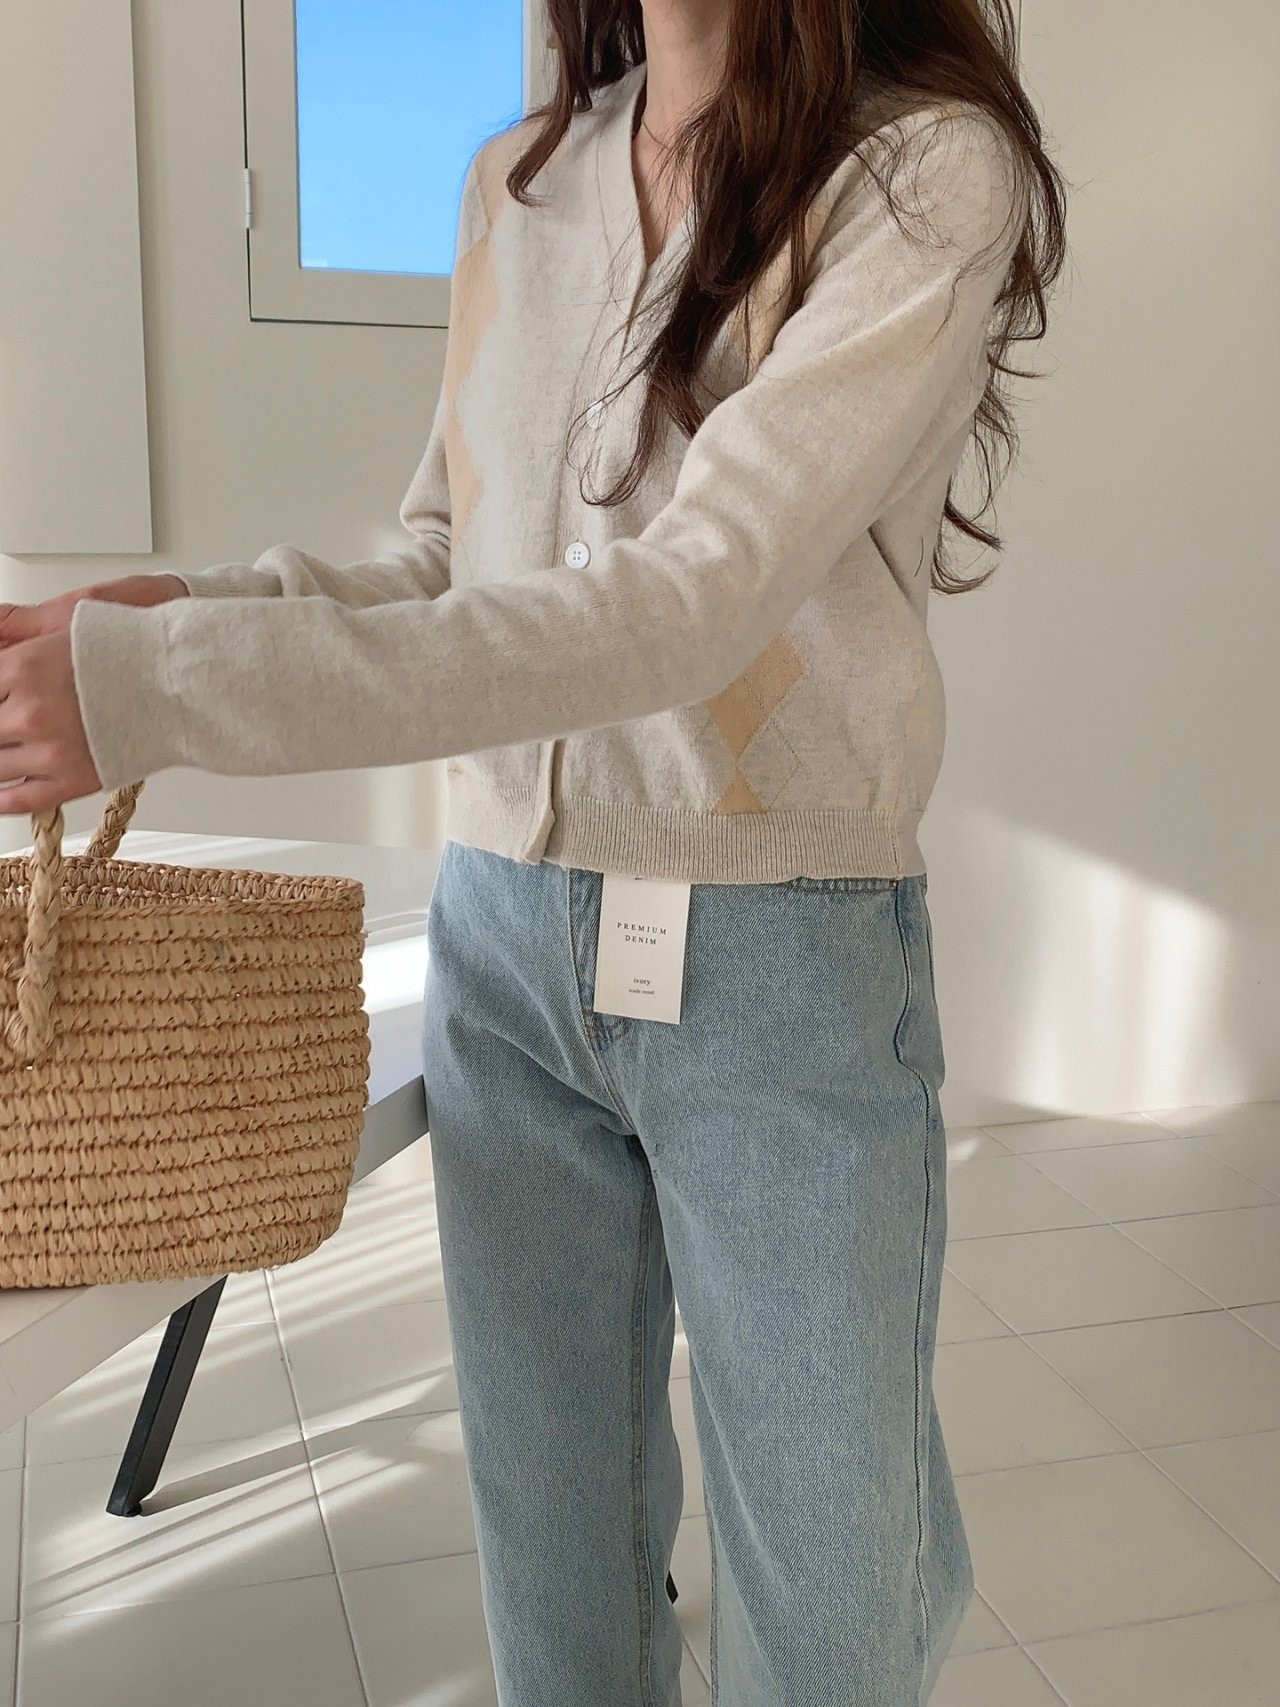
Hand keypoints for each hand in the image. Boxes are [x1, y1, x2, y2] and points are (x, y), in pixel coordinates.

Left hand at [0, 575, 187, 814]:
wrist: (177, 684)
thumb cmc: (129, 654)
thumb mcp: (61, 627)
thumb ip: (14, 642)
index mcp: (22, 668)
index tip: (1, 702)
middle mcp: (30, 712)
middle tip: (8, 725)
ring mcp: (49, 751)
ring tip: (8, 753)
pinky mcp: (71, 781)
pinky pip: (18, 800)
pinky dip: (0, 800)